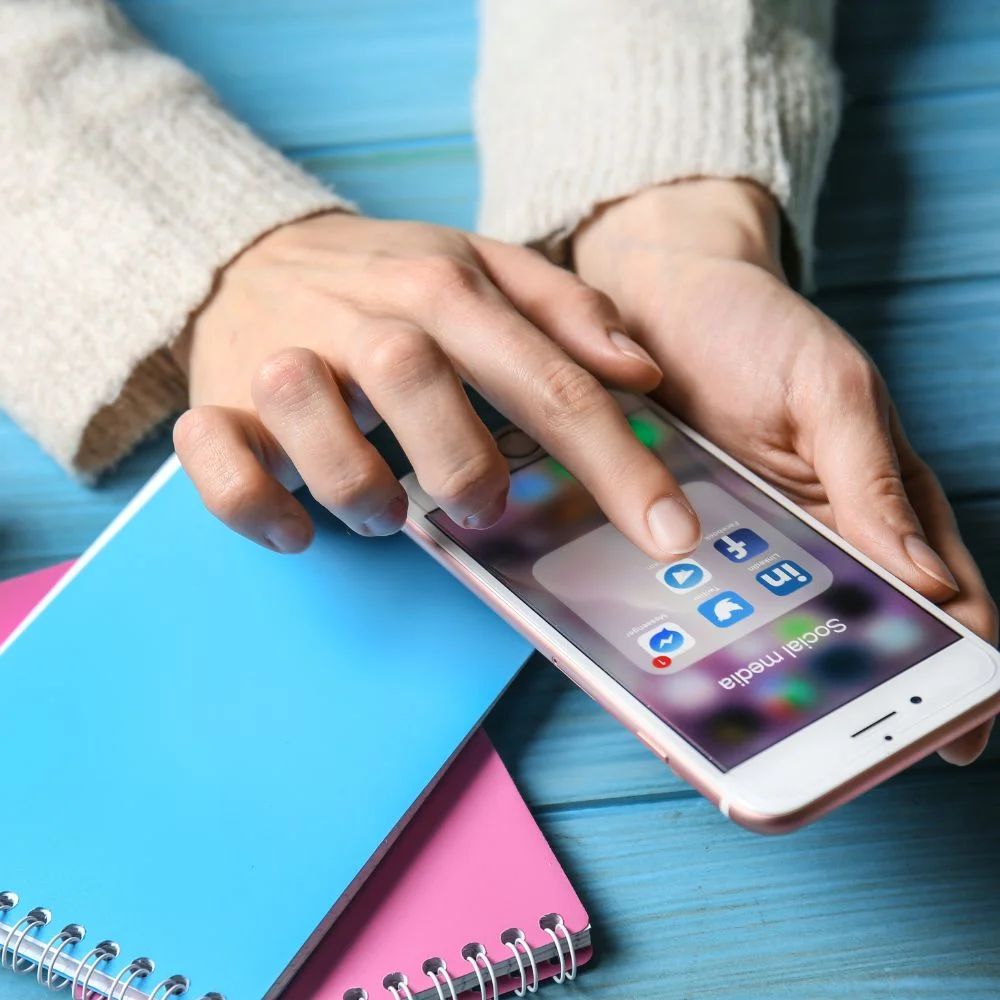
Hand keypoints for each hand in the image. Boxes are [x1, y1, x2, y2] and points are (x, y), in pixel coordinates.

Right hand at [171, 213, 700, 558]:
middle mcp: (362, 319)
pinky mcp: (215, 404)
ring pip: (317, 428)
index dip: (615, 464)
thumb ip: (566, 312)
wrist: (249, 254)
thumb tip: (639, 371)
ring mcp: (280, 360)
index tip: (669, 535)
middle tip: (482, 505)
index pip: (546, 379)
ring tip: (389, 508)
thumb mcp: (483, 270)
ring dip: (363, 491)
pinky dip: (262, 511)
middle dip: (463, 464)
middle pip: (419, 382)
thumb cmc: (387, 281)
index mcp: (445, 287)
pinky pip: (222, 469)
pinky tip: (301, 528)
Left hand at [574, 179, 997, 764]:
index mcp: (885, 506)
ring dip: (768, 672)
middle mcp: (825, 538)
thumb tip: (930, 581)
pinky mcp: (693, 541)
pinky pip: (704, 601)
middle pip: (855, 636)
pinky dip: (701, 632)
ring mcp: (756, 546)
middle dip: (848, 692)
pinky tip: (682, 663)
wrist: (662, 300)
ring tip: (749, 722)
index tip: (947, 736)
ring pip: (775, 631)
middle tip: (826, 745)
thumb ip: (874, 484)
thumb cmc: (758, 330)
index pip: (940, 607)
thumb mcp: (829, 393)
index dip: (953, 672)